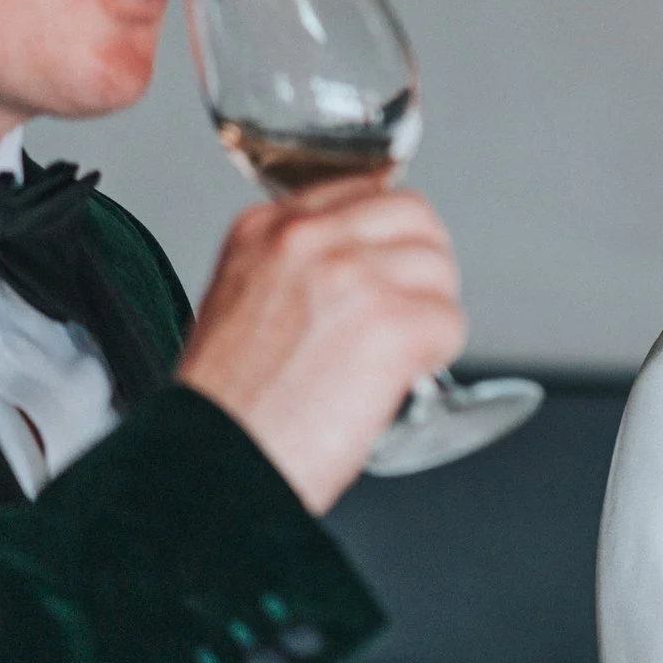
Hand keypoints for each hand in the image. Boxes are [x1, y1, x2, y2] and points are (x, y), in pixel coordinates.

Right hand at [175, 177, 467, 512]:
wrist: (213, 470)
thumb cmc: (224, 413)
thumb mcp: (237, 305)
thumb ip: (293, 270)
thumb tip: (358, 267)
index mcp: (264, 229)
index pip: (363, 192)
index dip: (387, 236)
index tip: (388, 268)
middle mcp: (307, 239)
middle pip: (413, 215)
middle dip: (422, 264)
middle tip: (409, 311)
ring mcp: (353, 275)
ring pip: (439, 268)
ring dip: (430, 314)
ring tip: (395, 357)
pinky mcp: (391, 322)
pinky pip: (449, 323)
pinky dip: (436, 356)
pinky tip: (399, 380)